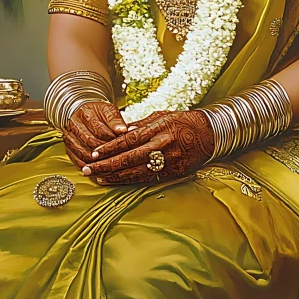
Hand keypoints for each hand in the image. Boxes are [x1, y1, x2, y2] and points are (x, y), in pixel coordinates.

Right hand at [62, 101, 132, 168]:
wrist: (79, 113)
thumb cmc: (96, 112)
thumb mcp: (108, 110)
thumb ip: (116, 120)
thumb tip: (124, 130)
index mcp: (85, 114)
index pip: (99, 130)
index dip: (112, 138)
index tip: (122, 143)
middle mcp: (74, 126)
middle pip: (91, 143)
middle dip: (106, 151)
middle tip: (118, 156)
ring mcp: (70, 138)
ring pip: (84, 154)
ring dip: (98, 161)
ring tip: (110, 165)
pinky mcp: (68, 149)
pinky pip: (78, 161)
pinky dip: (89, 167)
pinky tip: (99, 169)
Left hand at [81, 110, 214, 183]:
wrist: (210, 134)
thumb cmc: (183, 121)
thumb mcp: (162, 116)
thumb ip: (141, 124)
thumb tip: (120, 130)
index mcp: (157, 128)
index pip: (128, 140)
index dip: (110, 147)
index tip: (94, 153)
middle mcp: (161, 145)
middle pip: (128, 158)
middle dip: (106, 164)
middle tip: (88, 169)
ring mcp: (167, 161)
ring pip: (136, 171)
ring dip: (115, 176)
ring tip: (98, 178)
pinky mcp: (172, 172)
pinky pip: (147, 179)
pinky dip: (130, 181)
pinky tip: (117, 182)